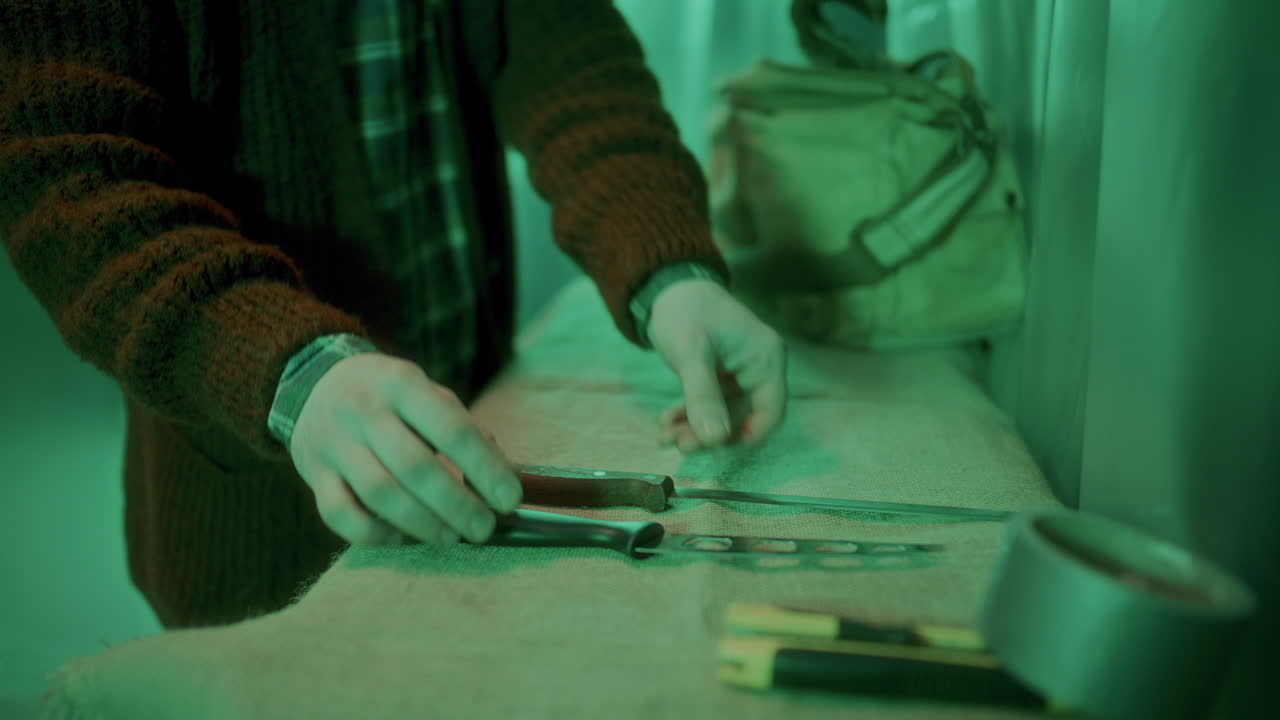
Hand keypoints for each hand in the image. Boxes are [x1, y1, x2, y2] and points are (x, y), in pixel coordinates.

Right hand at [288, 353, 522, 545]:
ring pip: (379, 494)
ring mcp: (333, 443)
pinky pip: (340, 515)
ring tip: (452, 537)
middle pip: (414, 466)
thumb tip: (505, 476)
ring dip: (422, 523)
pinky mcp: (313, 474)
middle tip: (484, 528)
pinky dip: (376, 534)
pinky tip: (405, 538)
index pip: (451, 429)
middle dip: (456, 504)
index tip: (510, 499)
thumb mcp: (428, 394)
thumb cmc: (391, 397)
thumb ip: (465, 430)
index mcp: (402, 383)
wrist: (317, 383)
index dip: (485, 468)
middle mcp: (363, 410)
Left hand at [648, 279, 787, 453]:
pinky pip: (712, 403)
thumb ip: (704, 396)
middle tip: (679, 446)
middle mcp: (760, 367)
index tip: (717, 450)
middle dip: (711, 434)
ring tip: (665, 437)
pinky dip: (690, 415)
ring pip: (724, 414)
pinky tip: (667, 423)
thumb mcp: (692, 354)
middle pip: (745, 417)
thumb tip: (715, 440)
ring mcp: (742, 372)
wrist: (668, 286)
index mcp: (766, 358)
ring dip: (696, 428)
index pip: (771, 411)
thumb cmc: (686, 311)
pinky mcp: (724, 374)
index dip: (748, 436)